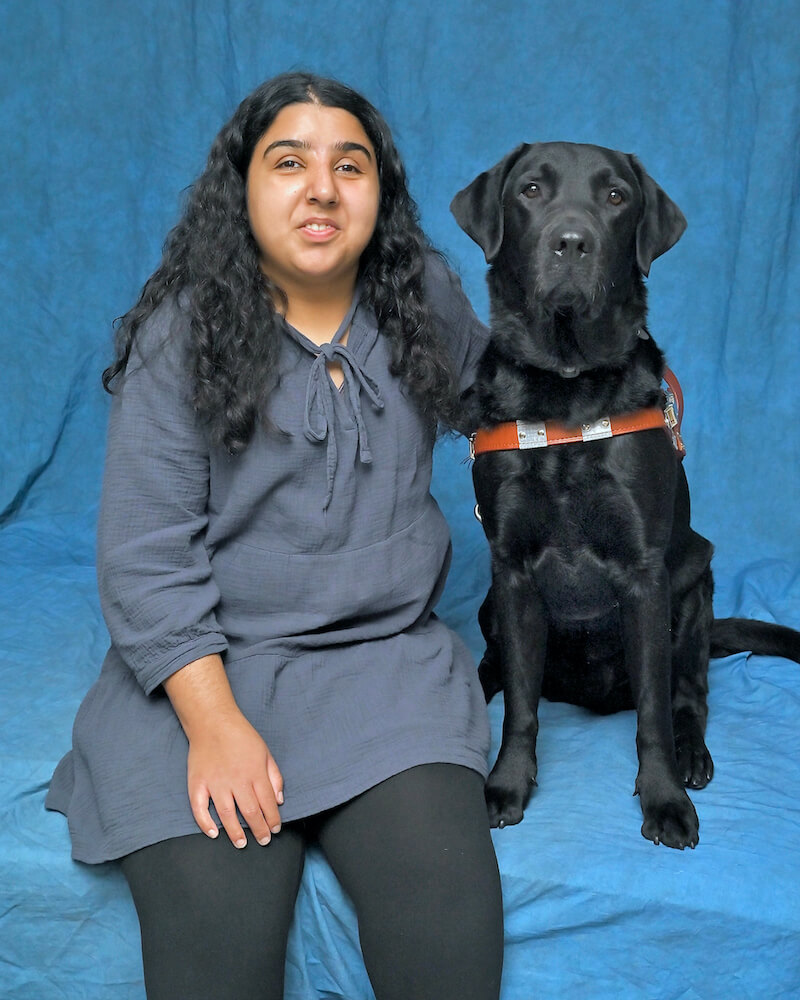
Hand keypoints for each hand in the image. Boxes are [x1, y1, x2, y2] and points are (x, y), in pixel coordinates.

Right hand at [187, 710, 283, 847]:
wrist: (212, 721)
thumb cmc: (242, 736)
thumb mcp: (265, 752)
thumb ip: (274, 776)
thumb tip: (278, 801)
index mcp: (255, 772)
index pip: (267, 803)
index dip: (273, 820)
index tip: (275, 830)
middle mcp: (236, 780)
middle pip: (250, 812)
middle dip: (259, 830)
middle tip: (263, 841)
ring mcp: (215, 782)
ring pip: (226, 814)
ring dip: (235, 832)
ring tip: (242, 844)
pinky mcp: (197, 783)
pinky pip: (199, 808)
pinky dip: (205, 823)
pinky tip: (214, 833)